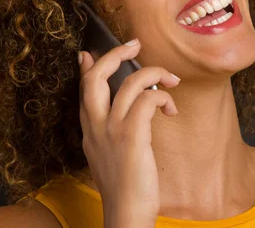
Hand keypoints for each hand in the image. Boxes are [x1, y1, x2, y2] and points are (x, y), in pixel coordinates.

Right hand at [78, 39, 179, 226]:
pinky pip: (148, 100)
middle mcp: (96, 125)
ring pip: (131, 83)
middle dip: (115, 53)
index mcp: (89, 129)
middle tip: (134, 45)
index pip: (84, 87)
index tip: (91, 51)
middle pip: (96, 76)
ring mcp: (112, 129)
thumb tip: (111, 106)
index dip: (89, 64)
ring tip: (171, 81)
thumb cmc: (124, 184)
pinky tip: (170, 109)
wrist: (126, 213)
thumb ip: (105, 127)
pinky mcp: (132, 135)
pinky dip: (162, 97)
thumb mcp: (106, 153)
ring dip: (154, 74)